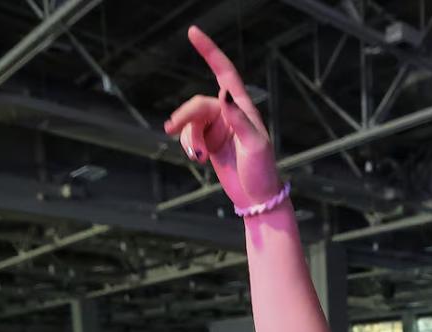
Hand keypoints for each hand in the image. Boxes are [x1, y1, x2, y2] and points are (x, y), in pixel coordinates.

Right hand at [164, 28, 282, 210]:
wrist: (257, 198)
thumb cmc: (262, 171)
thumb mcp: (254, 145)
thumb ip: (238, 120)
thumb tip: (222, 95)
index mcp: (243, 108)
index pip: (224, 73)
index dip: (209, 51)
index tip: (192, 32)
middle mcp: (229, 113)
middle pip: (198, 104)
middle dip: (184, 117)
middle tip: (170, 129)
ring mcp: (218, 128)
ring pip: (190, 122)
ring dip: (186, 137)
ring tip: (194, 156)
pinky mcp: (209, 143)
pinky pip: (189, 136)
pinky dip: (187, 145)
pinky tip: (196, 159)